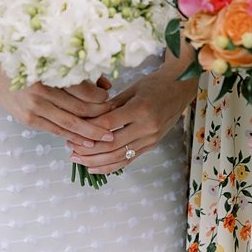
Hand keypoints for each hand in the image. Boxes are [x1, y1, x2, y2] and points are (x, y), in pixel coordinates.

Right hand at [0, 73, 115, 146]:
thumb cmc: (29, 65)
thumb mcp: (54, 64)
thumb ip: (81, 75)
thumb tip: (107, 86)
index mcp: (53, 74)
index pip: (86, 91)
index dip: (102, 98)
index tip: (110, 99)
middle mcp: (43, 91)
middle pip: (81, 109)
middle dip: (101, 117)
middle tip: (115, 121)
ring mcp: (34, 107)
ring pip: (70, 124)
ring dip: (91, 132)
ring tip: (107, 137)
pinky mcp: (28, 119)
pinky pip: (56, 131)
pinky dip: (73, 137)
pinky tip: (86, 142)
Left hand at [68, 63, 198, 174]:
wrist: (181, 88)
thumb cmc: (155, 84)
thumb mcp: (132, 89)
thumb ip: (111, 106)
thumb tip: (87, 119)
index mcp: (140, 109)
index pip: (108, 125)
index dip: (87, 130)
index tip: (72, 130)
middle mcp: (147, 127)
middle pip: (111, 145)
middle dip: (87, 149)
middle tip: (69, 147)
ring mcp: (151, 139)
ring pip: (118, 157)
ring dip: (94, 161)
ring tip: (77, 159)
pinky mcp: (152, 145)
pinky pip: (128, 160)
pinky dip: (109, 166)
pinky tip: (93, 167)